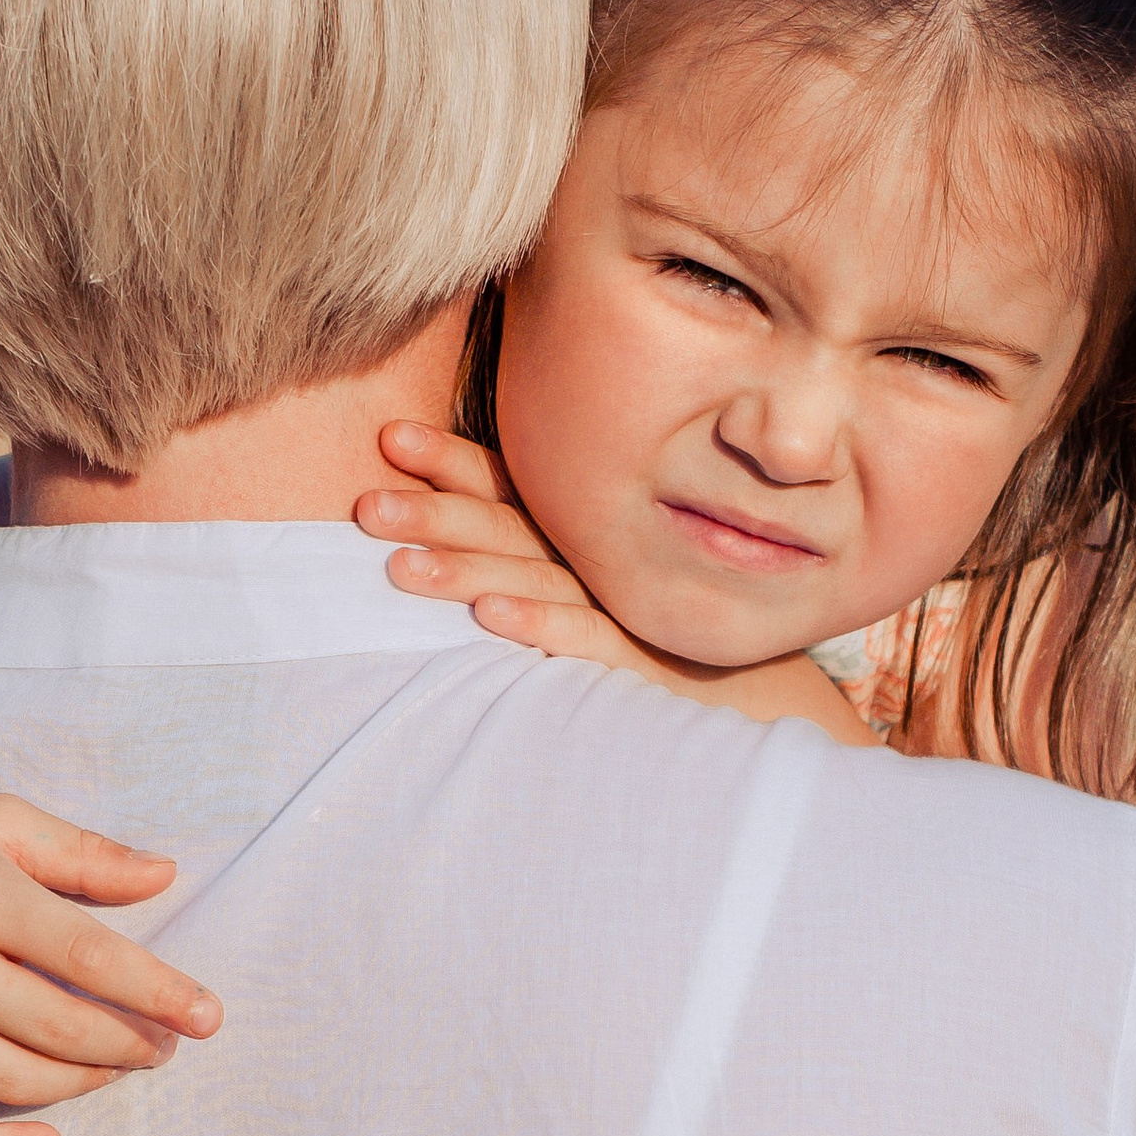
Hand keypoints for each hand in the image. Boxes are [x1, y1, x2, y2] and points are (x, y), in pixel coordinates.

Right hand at [0, 795, 218, 1135]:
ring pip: (15, 1082)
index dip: (158, 992)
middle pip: (60, 1029)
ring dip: (83, 1085)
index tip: (208, 1018)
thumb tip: (166, 874)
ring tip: (114, 1067)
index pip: (88, 956)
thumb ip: (82, 854)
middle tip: (163, 1045)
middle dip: (129, 1045)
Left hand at [360, 424, 881, 748]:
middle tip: (365, 505)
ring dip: (465, 570)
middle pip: (508, 527)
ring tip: (398, 565)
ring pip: (533, 580)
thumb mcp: (611, 583)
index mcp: (588, 537)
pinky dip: (541, 626)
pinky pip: (586, 639)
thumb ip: (552, 554)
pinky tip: (492, 617)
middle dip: (436, 511)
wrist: (770, 697)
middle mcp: (602, 561)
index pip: (512, 489)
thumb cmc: (680, 633)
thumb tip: (472, 544)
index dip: (453, 463)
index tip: (391, 438)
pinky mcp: (646, 658)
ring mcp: (624, 607)